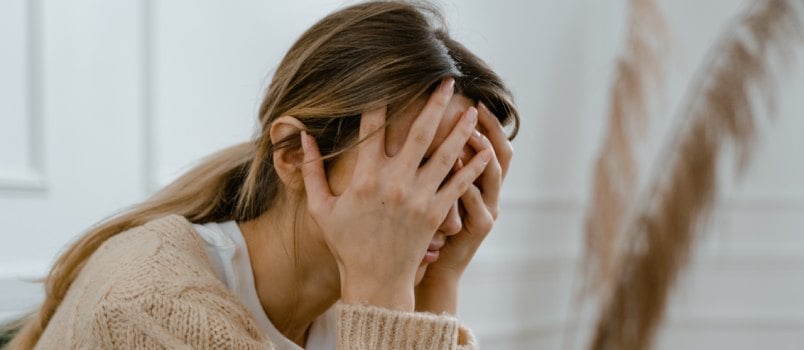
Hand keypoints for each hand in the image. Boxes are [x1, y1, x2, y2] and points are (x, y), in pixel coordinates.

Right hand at [300, 79, 492, 310]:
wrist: (375, 281)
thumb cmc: (346, 244)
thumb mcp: (321, 208)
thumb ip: (311, 171)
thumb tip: (304, 137)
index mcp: (365, 178)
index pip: (372, 128)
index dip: (380, 101)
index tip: (388, 79)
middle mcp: (395, 182)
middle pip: (420, 132)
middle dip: (435, 103)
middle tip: (447, 80)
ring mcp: (419, 197)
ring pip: (446, 154)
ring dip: (460, 130)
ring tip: (473, 110)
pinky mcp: (436, 213)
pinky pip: (459, 185)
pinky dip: (474, 167)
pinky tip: (485, 150)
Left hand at [415, 101, 512, 314]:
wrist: (434, 267)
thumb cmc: (429, 226)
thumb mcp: (437, 191)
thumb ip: (436, 163)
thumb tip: (422, 125)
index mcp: (481, 180)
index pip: (492, 142)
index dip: (489, 122)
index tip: (473, 98)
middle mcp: (490, 192)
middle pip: (502, 153)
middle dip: (490, 128)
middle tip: (474, 107)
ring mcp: (488, 209)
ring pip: (492, 174)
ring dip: (480, 152)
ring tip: (467, 132)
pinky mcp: (479, 227)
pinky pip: (476, 202)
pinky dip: (468, 184)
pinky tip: (455, 167)